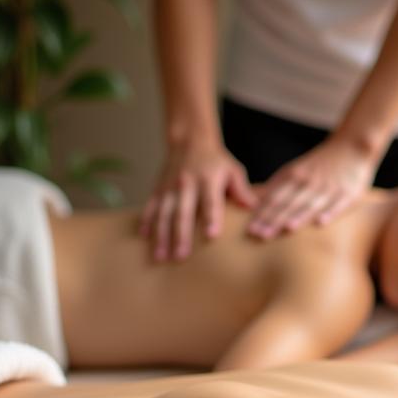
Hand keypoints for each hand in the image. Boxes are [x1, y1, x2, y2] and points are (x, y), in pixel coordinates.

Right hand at [141, 142, 256, 260]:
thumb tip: (255, 208)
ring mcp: (169, 187)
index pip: (210, 201)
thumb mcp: (233, 171)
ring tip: (160, 257)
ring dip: (161, 236)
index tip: (211, 235)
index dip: (211, 218)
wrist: (190, 141)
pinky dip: (146, 221)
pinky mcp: (158, 189)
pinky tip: (143, 237)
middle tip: (181, 257)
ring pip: (163, 214)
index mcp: (207, 180)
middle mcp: (186, 184)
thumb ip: (242, 190)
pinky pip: (150, 206)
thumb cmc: (217, 162)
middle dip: (180, 235)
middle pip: (183, 212)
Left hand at [246, 138, 376, 239]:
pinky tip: (321, 223)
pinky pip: (339, 204)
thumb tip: (252, 201)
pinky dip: (330, 212)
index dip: (262, 213)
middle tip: (260, 235)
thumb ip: (276, 186)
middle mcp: (310, 182)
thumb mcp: (295, 170)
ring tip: (287, 229)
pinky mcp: (349, 193)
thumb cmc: (319, 164)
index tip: (250, 229)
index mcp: (295, 176)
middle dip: (275, 219)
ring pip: (312, 204)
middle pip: (290, 203)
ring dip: (299, 216)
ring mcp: (330, 188)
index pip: (275, 197)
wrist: (351, 147)